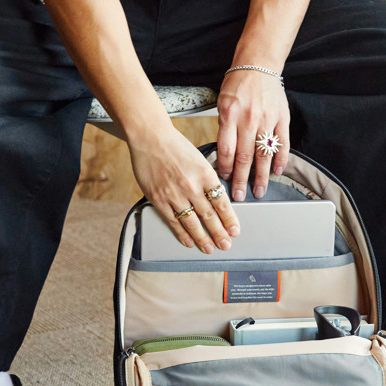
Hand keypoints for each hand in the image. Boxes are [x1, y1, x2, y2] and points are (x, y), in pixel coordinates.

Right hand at [129, 124, 239, 252]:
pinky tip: (188, 241)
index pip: (222, 203)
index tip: (235, 231)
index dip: (230, 219)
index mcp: (205, 174)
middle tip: (226, 245)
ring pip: (192, 222)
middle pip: (209, 216)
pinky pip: (173, 221)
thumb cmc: (175, 146)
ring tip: (209, 248)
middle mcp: (191, 186)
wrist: (150, 137)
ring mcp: (174, 194)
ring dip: (202, 238)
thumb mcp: (200, 159)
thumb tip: (218, 200)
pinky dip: (181, 233)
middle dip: (220, 233)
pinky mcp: (158, 199)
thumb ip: (208, 180)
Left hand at [216, 69, 289, 200]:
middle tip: (240, 196)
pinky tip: (277, 172)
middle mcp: (248, 120)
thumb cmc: (237, 86)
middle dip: (241, 180)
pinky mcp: (282, 119)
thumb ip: (224, 129)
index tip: (225, 181)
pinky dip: (280, 160)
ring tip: (259, 191)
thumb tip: (225, 157)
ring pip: (263, 155)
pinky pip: (282, 144)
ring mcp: (267, 120)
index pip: (226, 150)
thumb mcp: (222, 104)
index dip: (225, 169)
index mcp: (230, 116)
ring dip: (261, 176)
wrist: (258, 65)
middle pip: (244, 157)